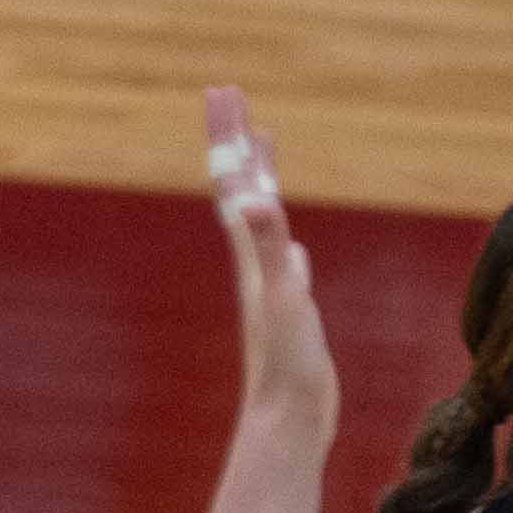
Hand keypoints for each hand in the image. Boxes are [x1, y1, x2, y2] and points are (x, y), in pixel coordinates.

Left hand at [204, 85, 331, 434]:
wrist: (288, 419)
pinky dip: (281, 229)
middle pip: (240, 190)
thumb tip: (251, 200)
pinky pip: (280, 251)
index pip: (235, 181)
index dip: (230, 138)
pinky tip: (286, 236)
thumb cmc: (287, 364)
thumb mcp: (284, 298)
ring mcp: (268, 282)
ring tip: (259, 150)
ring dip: (258, 179)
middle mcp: (254, 261)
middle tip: (231, 100)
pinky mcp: (286, 304)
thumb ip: (269, 249)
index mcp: (252, 253)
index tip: (224, 93)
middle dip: (237, 144)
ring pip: (258, 217)